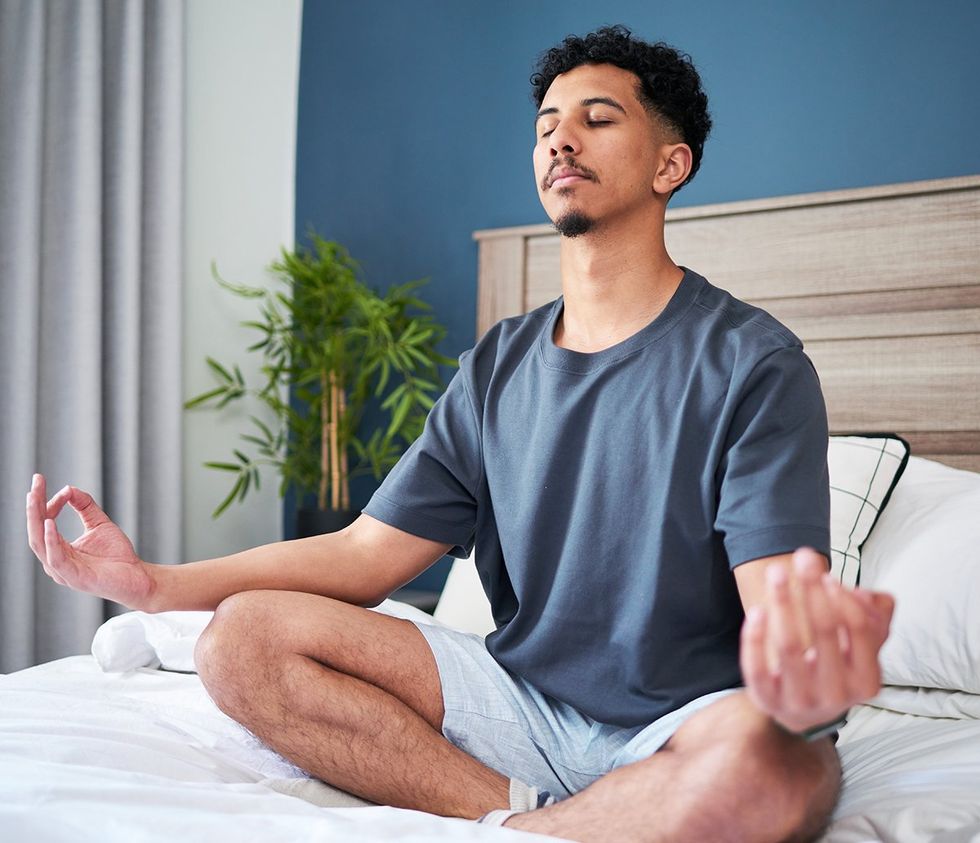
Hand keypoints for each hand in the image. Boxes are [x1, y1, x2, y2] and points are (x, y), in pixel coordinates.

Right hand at [26, 473, 156, 609]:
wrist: (137, 577)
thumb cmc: (117, 555)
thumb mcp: (99, 523)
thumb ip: (85, 506)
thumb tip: (68, 488)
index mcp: (58, 549)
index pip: (42, 523)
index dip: (44, 502)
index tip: (46, 482)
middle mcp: (55, 560)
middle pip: (36, 530)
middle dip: (34, 506)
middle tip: (34, 483)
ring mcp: (62, 571)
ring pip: (40, 543)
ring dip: (36, 519)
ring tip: (34, 497)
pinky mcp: (74, 578)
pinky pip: (56, 558)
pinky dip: (51, 540)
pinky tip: (50, 523)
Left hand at [740, 547, 893, 733]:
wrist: (804, 708)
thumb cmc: (835, 664)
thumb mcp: (861, 645)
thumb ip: (875, 615)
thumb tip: (861, 594)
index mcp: (867, 681)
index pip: (860, 629)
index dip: (843, 597)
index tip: (827, 575)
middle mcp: (837, 696)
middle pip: (824, 630)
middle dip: (812, 589)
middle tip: (803, 557)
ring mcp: (800, 701)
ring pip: (789, 646)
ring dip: (783, 603)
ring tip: (776, 573)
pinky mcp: (768, 701)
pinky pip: (758, 667)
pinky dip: (755, 637)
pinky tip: (757, 611)